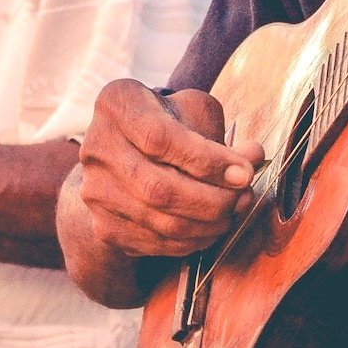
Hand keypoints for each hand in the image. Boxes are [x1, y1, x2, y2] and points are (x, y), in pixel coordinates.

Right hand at [76, 78, 262, 259]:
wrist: (124, 156)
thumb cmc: (167, 123)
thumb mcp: (190, 109)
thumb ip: (219, 132)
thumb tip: (252, 159)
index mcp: (117, 104)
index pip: (159, 138)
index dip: (206, 160)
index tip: (244, 172)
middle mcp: (96, 147)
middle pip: (158, 187)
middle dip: (213, 199)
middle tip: (244, 196)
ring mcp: (95, 191)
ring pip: (160, 221)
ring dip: (209, 223)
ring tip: (234, 210)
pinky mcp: (104, 226)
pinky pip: (156, 243)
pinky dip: (193, 240)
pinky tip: (212, 226)